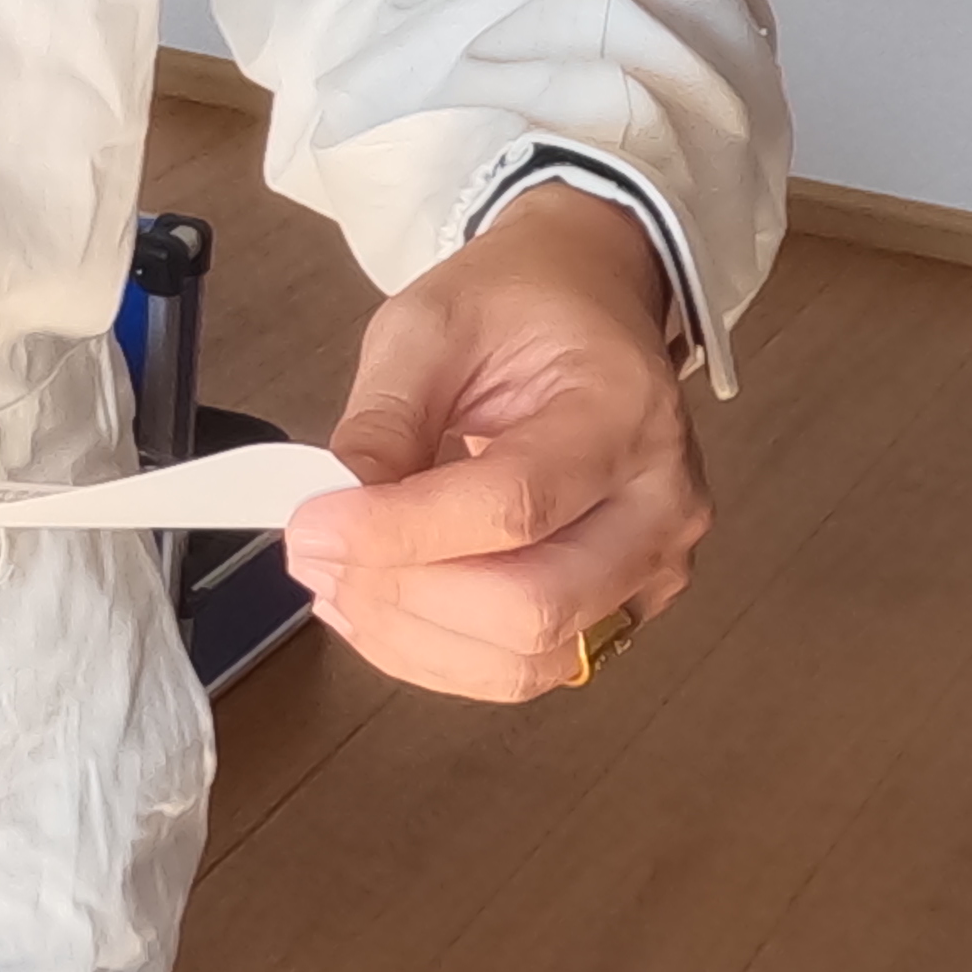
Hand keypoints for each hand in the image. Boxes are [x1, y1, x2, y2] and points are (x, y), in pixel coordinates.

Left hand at [282, 186, 707, 703]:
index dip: (398, 531)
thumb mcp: (428, 325)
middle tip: (315, 558)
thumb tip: (334, 511)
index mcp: (625, 409)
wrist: (592, 306)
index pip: (514, 505)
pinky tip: (381, 607)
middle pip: (533, 605)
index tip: (309, 525)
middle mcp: (662, 502)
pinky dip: (441, 654)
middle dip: (402, 596)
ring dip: (413, 639)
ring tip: (336, 585)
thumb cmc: (518, 306)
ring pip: (530, 659)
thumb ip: (383, 420)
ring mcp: (655, 566)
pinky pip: (529, 666)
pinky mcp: (625, 608)